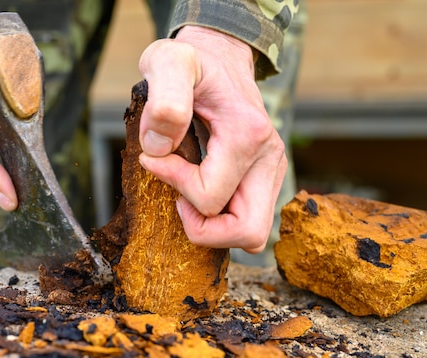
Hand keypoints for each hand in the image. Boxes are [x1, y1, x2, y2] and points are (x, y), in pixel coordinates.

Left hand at [138, 26, 287, 251]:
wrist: (221, 56)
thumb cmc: (194, 60)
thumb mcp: (169, 63)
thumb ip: (164, 100)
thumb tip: (158, 149)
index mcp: (247, 135)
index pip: (210, 197)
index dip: (174, 184)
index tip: (154, 158)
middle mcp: (269, 158)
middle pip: (248, 233)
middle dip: (204, 229)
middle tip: (178, 202)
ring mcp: (272, 171)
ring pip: (251, 233)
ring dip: (213, 227)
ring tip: (186, 197)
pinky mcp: (266, 178)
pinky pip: (247, 219)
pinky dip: (220, 218)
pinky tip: (199, 191)